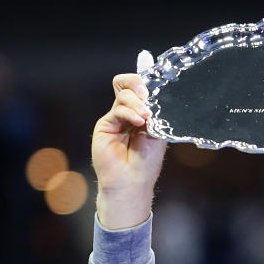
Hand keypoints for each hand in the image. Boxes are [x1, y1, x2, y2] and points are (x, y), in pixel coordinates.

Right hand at [91, 73, 166, 229]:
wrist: (131, 182)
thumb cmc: (147, 163)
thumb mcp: (157, 134)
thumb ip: (154, 113)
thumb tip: (152, 95)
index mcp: (143, 114)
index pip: (142, 90)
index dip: (147, 81)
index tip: (157, 81)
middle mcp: (129, 113)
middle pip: (129, 85)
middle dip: (139, 84)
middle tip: (147, 95)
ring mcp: (116, 118)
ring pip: (124, 94)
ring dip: (137, 103)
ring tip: (146, 118)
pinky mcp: (105, 124)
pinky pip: (118, 109)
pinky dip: (130, 112)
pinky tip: (139, 122)